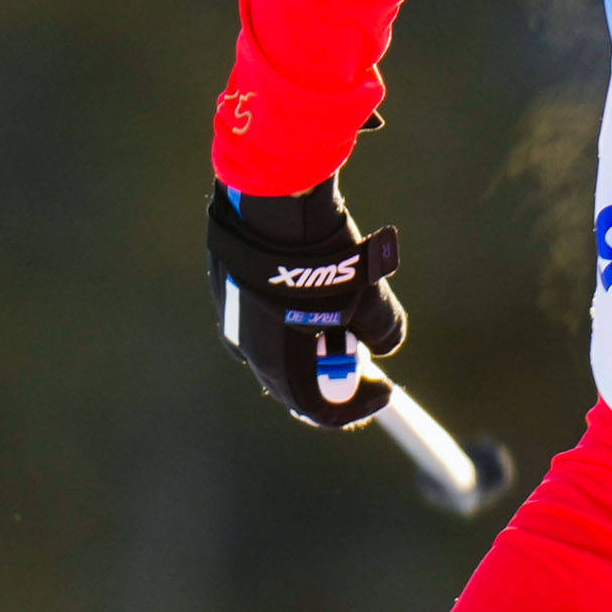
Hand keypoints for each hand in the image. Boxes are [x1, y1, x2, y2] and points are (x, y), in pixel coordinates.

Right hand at [209, 179, 405, 430]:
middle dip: (332, 374)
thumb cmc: (322, 258)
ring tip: (340, 311)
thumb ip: (384, 330)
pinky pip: (262, 315)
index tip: (383, 390)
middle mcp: (248, 351)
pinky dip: (289, 313)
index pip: (321, 410)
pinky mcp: (225, 287)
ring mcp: (231, 319)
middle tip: (362, 355)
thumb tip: (385, 342)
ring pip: (277, 346)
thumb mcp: (370, 300)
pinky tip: (311, 284)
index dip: (358, 406)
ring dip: (309, 340)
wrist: (275, 201)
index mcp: (281, 368)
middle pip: (296, 383)